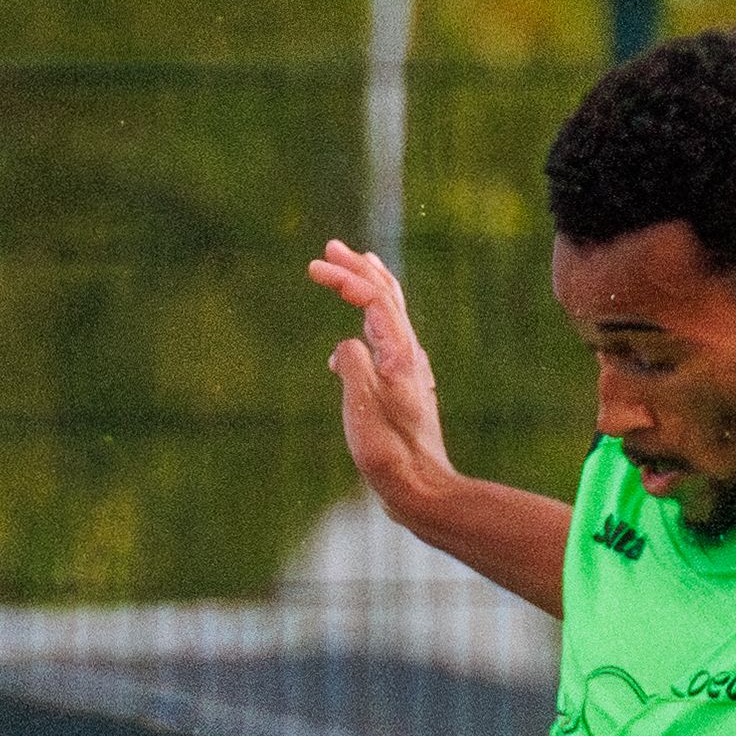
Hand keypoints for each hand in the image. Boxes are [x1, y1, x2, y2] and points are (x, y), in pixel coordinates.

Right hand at [309, 240, 455, 514]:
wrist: (421, 488)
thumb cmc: (389, 452)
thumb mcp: (362, 406)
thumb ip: (352, 364)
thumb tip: (345, 347)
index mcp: (400, 353)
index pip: (374, 298)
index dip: (344, 277)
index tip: (313, 267)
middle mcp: (409, 355)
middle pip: (387, 297)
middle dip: (358, 269)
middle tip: (331, 248)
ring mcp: (409, 370)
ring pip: (391, 317)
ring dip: (369, 289)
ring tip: (354, 270)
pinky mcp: (404, 387)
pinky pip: (387, 341)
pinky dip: (370, 322)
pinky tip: (355, 337)